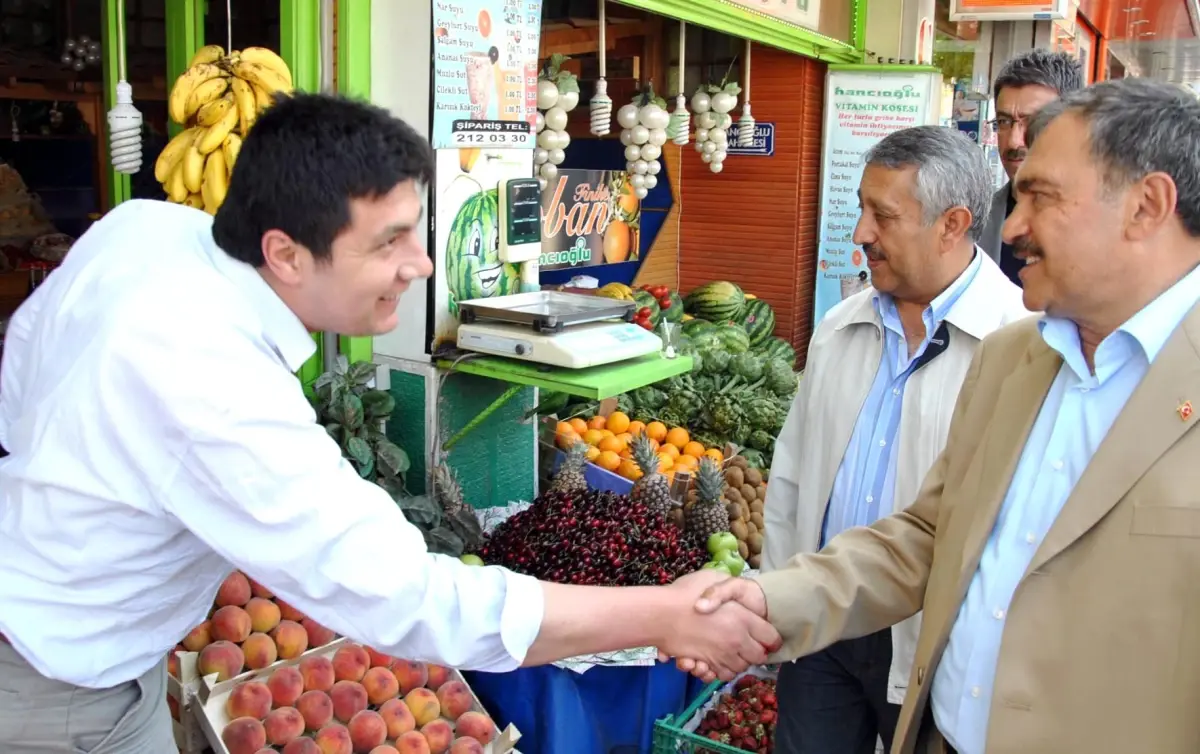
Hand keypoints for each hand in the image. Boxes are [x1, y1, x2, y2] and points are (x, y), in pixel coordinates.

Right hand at [654, 571, 779, 681]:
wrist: (659, 614)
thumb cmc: (684, 593)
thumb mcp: (712, 578)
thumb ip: (728, 588)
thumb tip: (738, 596)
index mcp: (744, 618)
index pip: (771, 637)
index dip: (772, 638)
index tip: (767, 637)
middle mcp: (737, 640)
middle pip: (759, 656)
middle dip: (757, 652)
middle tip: (750, 645)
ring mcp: (722, 655)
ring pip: (742, 667)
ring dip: (740, 662)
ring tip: (732, 652)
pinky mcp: (707, 664)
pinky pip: (723, 674)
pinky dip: (722, 670)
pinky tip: (716, 659)